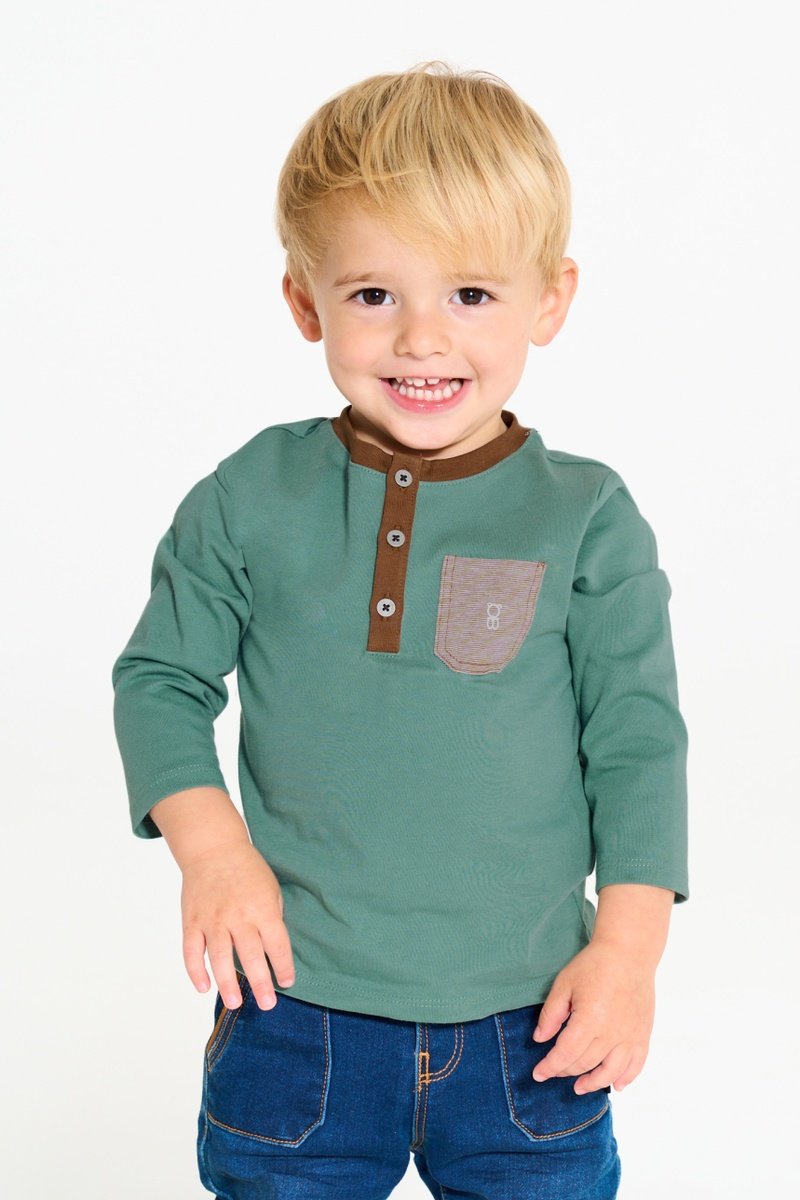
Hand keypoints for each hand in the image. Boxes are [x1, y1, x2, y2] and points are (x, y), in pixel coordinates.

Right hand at [179, 841, 295, 1011]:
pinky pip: (192, 950)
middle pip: (250, 955)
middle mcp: (237, 915)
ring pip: (219, 957)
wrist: (213, 848)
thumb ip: (272, 918)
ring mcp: (212, 919)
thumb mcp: (271, 888)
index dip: (283, 965)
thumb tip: (273, 950)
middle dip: (260, 982)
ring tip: (235, 1003)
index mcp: (262, 907)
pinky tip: (203, 986)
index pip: (277, 943)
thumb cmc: (247, 870)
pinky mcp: (192, 921)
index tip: (287, 981)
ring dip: (227, 983)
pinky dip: (195, 970)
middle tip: (267, 1004)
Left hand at [530, 940, 655, 1093]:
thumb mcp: (564, 984)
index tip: (538, 1074)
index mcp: (589, 1020)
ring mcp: (630, 1035)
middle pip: (585, 1063)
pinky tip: (616, 1085)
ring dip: (593, 1082)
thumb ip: (551, 1014)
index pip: (565, 1054)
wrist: (629, 952)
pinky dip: (626, 1078)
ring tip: (579, 1087)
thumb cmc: (594, 965)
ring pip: (611, 1072)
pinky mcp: (643, 1033)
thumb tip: (540, 1039)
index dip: (549, 1067)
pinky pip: (636, 1064)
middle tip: (555, 1071)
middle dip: (566, 1071)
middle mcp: (611, 1033)